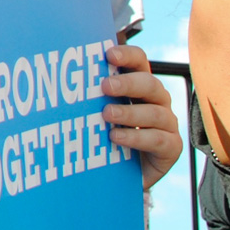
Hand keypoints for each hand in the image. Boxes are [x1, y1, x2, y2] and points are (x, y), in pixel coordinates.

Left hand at [99, 43, 181, 188]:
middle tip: (105, 86)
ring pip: (156, 112)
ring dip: (130, 113)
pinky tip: (117, 137)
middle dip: (127, 83)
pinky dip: (137, 138)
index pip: (139, 61)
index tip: (109, 55)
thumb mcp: (95, 112)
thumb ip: (89, 95)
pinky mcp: (171, 148)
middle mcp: (157, 100)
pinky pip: (159, 140)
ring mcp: (167, 124)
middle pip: (150, 84)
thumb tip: (58, 77)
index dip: (128, 55)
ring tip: (107, 115)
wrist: (121, 173)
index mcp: (139, 84)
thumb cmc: (106, 135)